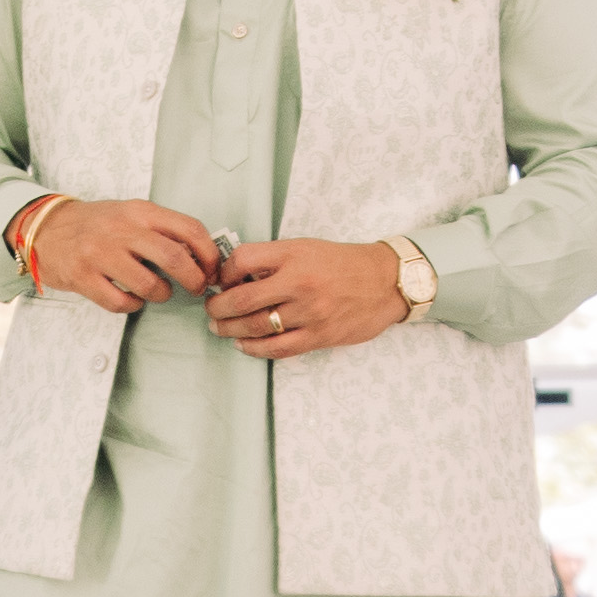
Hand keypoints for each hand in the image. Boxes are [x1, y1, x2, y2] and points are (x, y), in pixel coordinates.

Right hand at [17, 197, 217, 313]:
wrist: (46, 228)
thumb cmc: (97, 225)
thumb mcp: (131, 214)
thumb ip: (162, 230)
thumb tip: (201, 256)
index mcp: (140, 212)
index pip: (189, 229)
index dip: (209, 254)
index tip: (213, 269)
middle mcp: (122, 229)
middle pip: (175, 257)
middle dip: (194, 279)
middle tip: (196, 288)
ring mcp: (101, 254)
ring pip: (150, 285)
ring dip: (162, 294)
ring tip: (158, 292)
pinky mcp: (83, 277)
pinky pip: (121, 302)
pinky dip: (133, 305)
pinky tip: (131, 298)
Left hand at [205, 236, 409, 358]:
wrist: (385, 281)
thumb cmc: (342, 263)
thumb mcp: (306, 247)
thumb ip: (273, 260)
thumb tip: (236, 276)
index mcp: (293, 255)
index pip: (242, 260)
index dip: (224, 272)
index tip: (221, 280)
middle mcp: (299, 282)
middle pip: (242, 299)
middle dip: (218, 308)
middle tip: (211, 311)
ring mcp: (309, 312)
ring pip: (256, 327)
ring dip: (230, 330)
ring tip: (220, 328)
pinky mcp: (319, 336)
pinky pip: (277, 348)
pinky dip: (254, 349)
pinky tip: (244, 345)